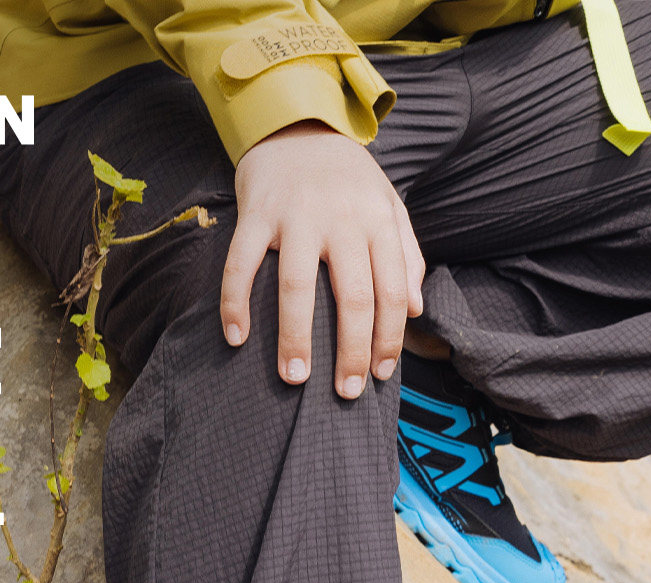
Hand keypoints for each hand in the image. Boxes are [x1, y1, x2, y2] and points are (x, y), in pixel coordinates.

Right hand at [222, 121, 425, 396]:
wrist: (297, 123)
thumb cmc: (347, 179)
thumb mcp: (388, 207)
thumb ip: (406, 256)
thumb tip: (415, 311)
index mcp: (376, 222)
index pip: (390, 291)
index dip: (388, 338)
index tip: (381, 374)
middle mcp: (340, 219)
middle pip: (351, 296)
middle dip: (351, 351)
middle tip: (346, 392)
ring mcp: (295, 216)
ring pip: (297, 286)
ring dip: (295, 338)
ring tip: (295, 379)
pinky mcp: (256, 212)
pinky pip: (241, 263)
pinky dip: (235, 302)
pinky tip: (235, 337)